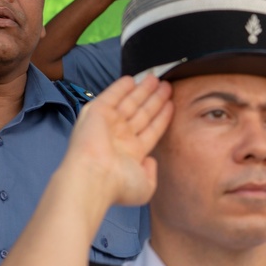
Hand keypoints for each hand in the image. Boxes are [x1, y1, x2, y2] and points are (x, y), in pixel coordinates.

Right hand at [63, 76, 173, 206]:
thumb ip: (152, 173)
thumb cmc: (117, 185)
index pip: (151, 129)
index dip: (162, 116)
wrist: (94, 177)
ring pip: (131, 103)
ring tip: (157, 78)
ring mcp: (109, 124)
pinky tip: (132, 79)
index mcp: (131, 153)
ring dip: (143, 90)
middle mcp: (120, 137)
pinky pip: (112, 96)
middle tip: (166, 85)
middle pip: (143, 113)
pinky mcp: (98, 113)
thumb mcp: (145, 186)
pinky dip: (121, 87)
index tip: (171, 104)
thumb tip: (151, 161)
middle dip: (155, 99)